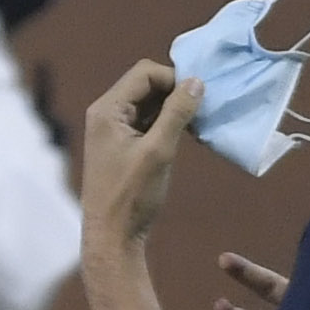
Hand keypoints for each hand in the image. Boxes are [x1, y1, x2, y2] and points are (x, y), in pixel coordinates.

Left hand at [82, 56, 198, 255]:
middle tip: (203, 109)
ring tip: (199, 123)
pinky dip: (168, 122)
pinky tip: (188, 134)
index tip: (199, 98)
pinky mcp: (124, 145)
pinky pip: (149, 121)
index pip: (145, 73)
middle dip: (176, 92)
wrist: (112, 235)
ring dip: (174, 108)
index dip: (174, 79)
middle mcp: (106, 114)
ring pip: (149, 103)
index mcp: (106, 110)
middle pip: (146, 85)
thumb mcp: (159, 151)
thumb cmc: (132, 195)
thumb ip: (176, 114)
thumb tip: (196, 82)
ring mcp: (113, 130)